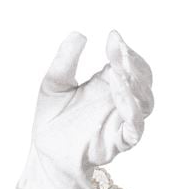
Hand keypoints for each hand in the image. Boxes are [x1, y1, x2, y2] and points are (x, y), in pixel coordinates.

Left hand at [16, 30, 154, 188]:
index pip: (128, 61)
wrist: (43, 154)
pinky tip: (120, 94)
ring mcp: (122, 121)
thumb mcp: (53, 85)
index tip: (112, 36)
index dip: (123, 49)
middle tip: (118, 51)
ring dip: (135, 85)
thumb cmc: (52, 119)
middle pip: (143, 78)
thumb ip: (65, 61)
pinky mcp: (119, 142)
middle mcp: (121, 100)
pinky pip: (135, 128)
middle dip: (133, 63)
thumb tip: (79, 34)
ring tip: (118, 72)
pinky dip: (132, 111)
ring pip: (145, 101)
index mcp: (109, 82)